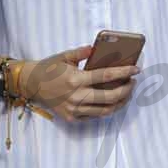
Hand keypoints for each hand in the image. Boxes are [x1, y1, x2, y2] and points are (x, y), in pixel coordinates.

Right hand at [20, 46, 139, 121]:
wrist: (31, 85)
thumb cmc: (49, 68)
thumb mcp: (64, 56)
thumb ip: (82, 52)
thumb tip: (97, 49)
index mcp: (76, 79)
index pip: (107, 76)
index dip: (124, 72)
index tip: (137, 70)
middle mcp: (76, 96)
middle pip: (111, 97)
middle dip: (127, 90)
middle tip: (133, 82)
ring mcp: (74, 110)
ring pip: (106, 110)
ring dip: (120, 102)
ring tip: (126, 92)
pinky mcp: (72, 118)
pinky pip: (95, 116)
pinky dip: (106, 109)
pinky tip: (112, 101)